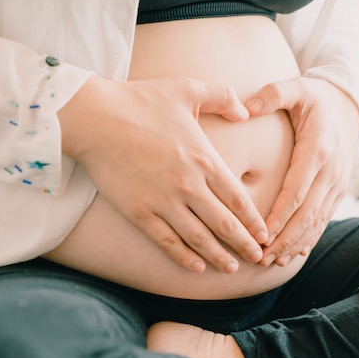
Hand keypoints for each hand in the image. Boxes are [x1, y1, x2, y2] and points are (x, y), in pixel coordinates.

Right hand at [59, 76, 267, 272]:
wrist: (94, 117)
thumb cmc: (139, 100)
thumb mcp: (187, 89)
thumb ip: (222, 96)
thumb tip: (244, 111)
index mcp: (204, 160)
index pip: (238, 199)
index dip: (254, 221)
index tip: (265, 234)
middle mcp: (188, 186)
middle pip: (225, 224)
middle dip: (245, 245)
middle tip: (259, 258)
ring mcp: (163, 202)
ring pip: (199, 239)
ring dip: (219, 257)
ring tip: (232, 268)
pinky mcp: (139, 213)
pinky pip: (167, 242)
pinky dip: (184, 258)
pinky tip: (197, 267)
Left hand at [246, 77, 358, 265]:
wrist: (350, 104)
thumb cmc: (316, 97)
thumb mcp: (298, 87)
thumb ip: (273, 93)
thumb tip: (248, 106)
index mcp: (317, 150)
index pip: (296, 191)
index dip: (279, 216)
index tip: (261, 235)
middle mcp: (331, 171)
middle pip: (306, 214)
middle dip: (284, 239)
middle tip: (260, 257)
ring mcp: (337, 182)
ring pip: (316, 221)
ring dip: (295, 244)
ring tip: (272, 262)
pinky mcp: (338, 188)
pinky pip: (325, 218)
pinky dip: (310, 237)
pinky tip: (295, 253)